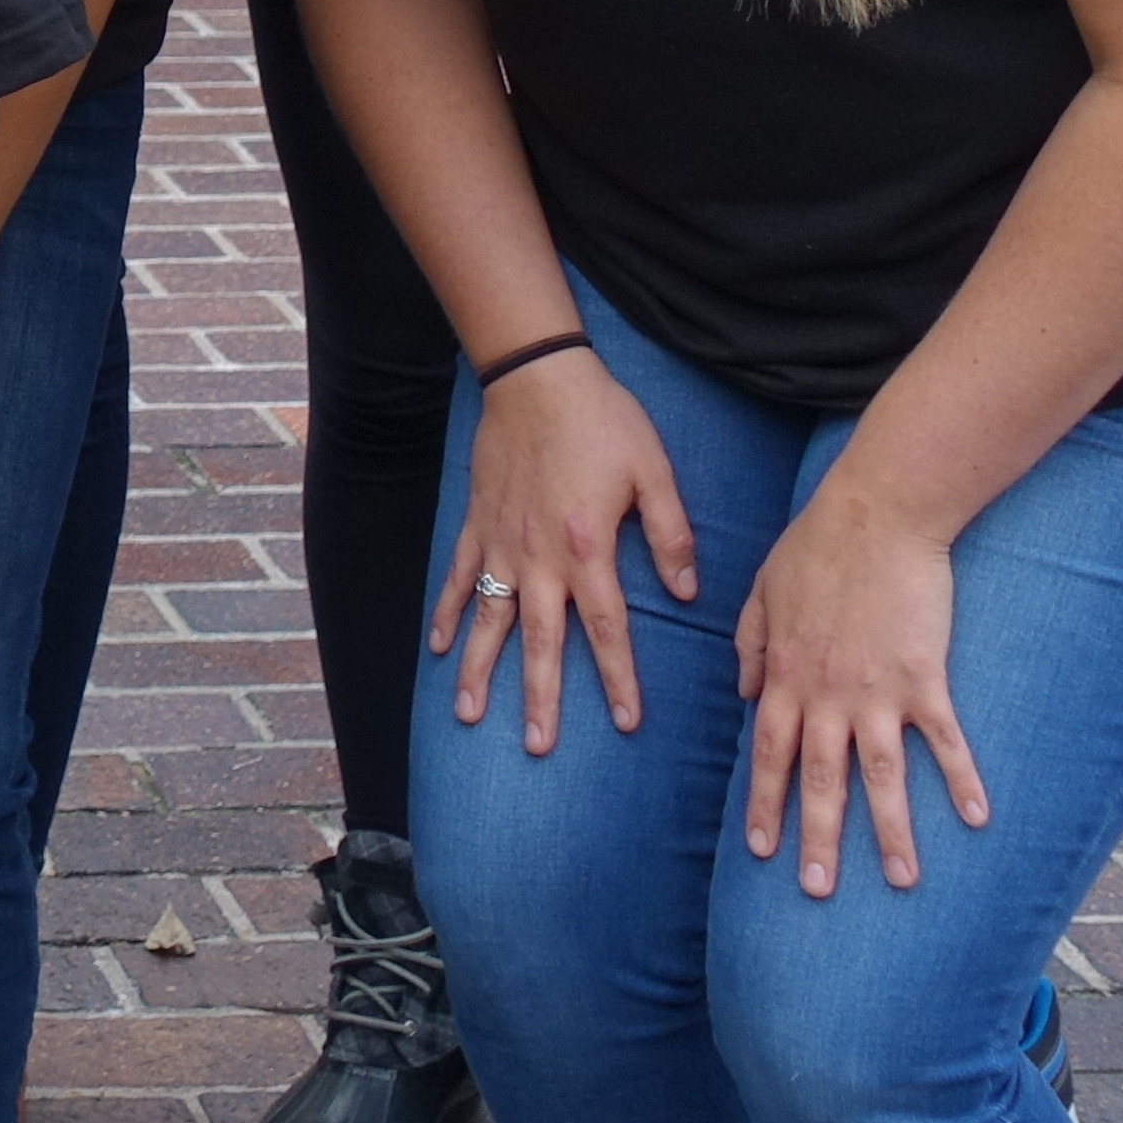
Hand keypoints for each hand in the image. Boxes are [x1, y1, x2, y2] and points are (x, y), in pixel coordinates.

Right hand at [436, 346, 697, 756]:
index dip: (618, 678)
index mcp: (588, 548)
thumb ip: (669, 535)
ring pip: (488, 618)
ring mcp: (501, 542)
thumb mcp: (653, 472)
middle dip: (539, 697)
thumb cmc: (603, 420)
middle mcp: (540, 556)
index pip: (608, 629)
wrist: (536, 374)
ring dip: (478, 669)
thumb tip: (686, 594)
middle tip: (536, 747)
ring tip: (468, 713)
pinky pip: (457, 576)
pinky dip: (445, 612)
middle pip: (541, 641)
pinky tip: (436, 646)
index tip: (626, 722)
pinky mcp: (477, 523)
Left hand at [735, 480, 984, 897]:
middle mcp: (826, 694)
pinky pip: (944, 740)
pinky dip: (961, 779)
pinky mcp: (925, 678)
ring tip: (903, 882)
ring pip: (880, 775)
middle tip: (817, 892)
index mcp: (785, 675)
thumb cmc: (816, 546)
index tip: (760, 850)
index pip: (767, 753)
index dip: (764, 803)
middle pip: (819, 779)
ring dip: (891, 832)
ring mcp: (877, 691)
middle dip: (818, 840)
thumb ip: (750, 644)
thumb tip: (743, 692)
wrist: (875, 514)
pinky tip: (978, 819)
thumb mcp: (761, 591)